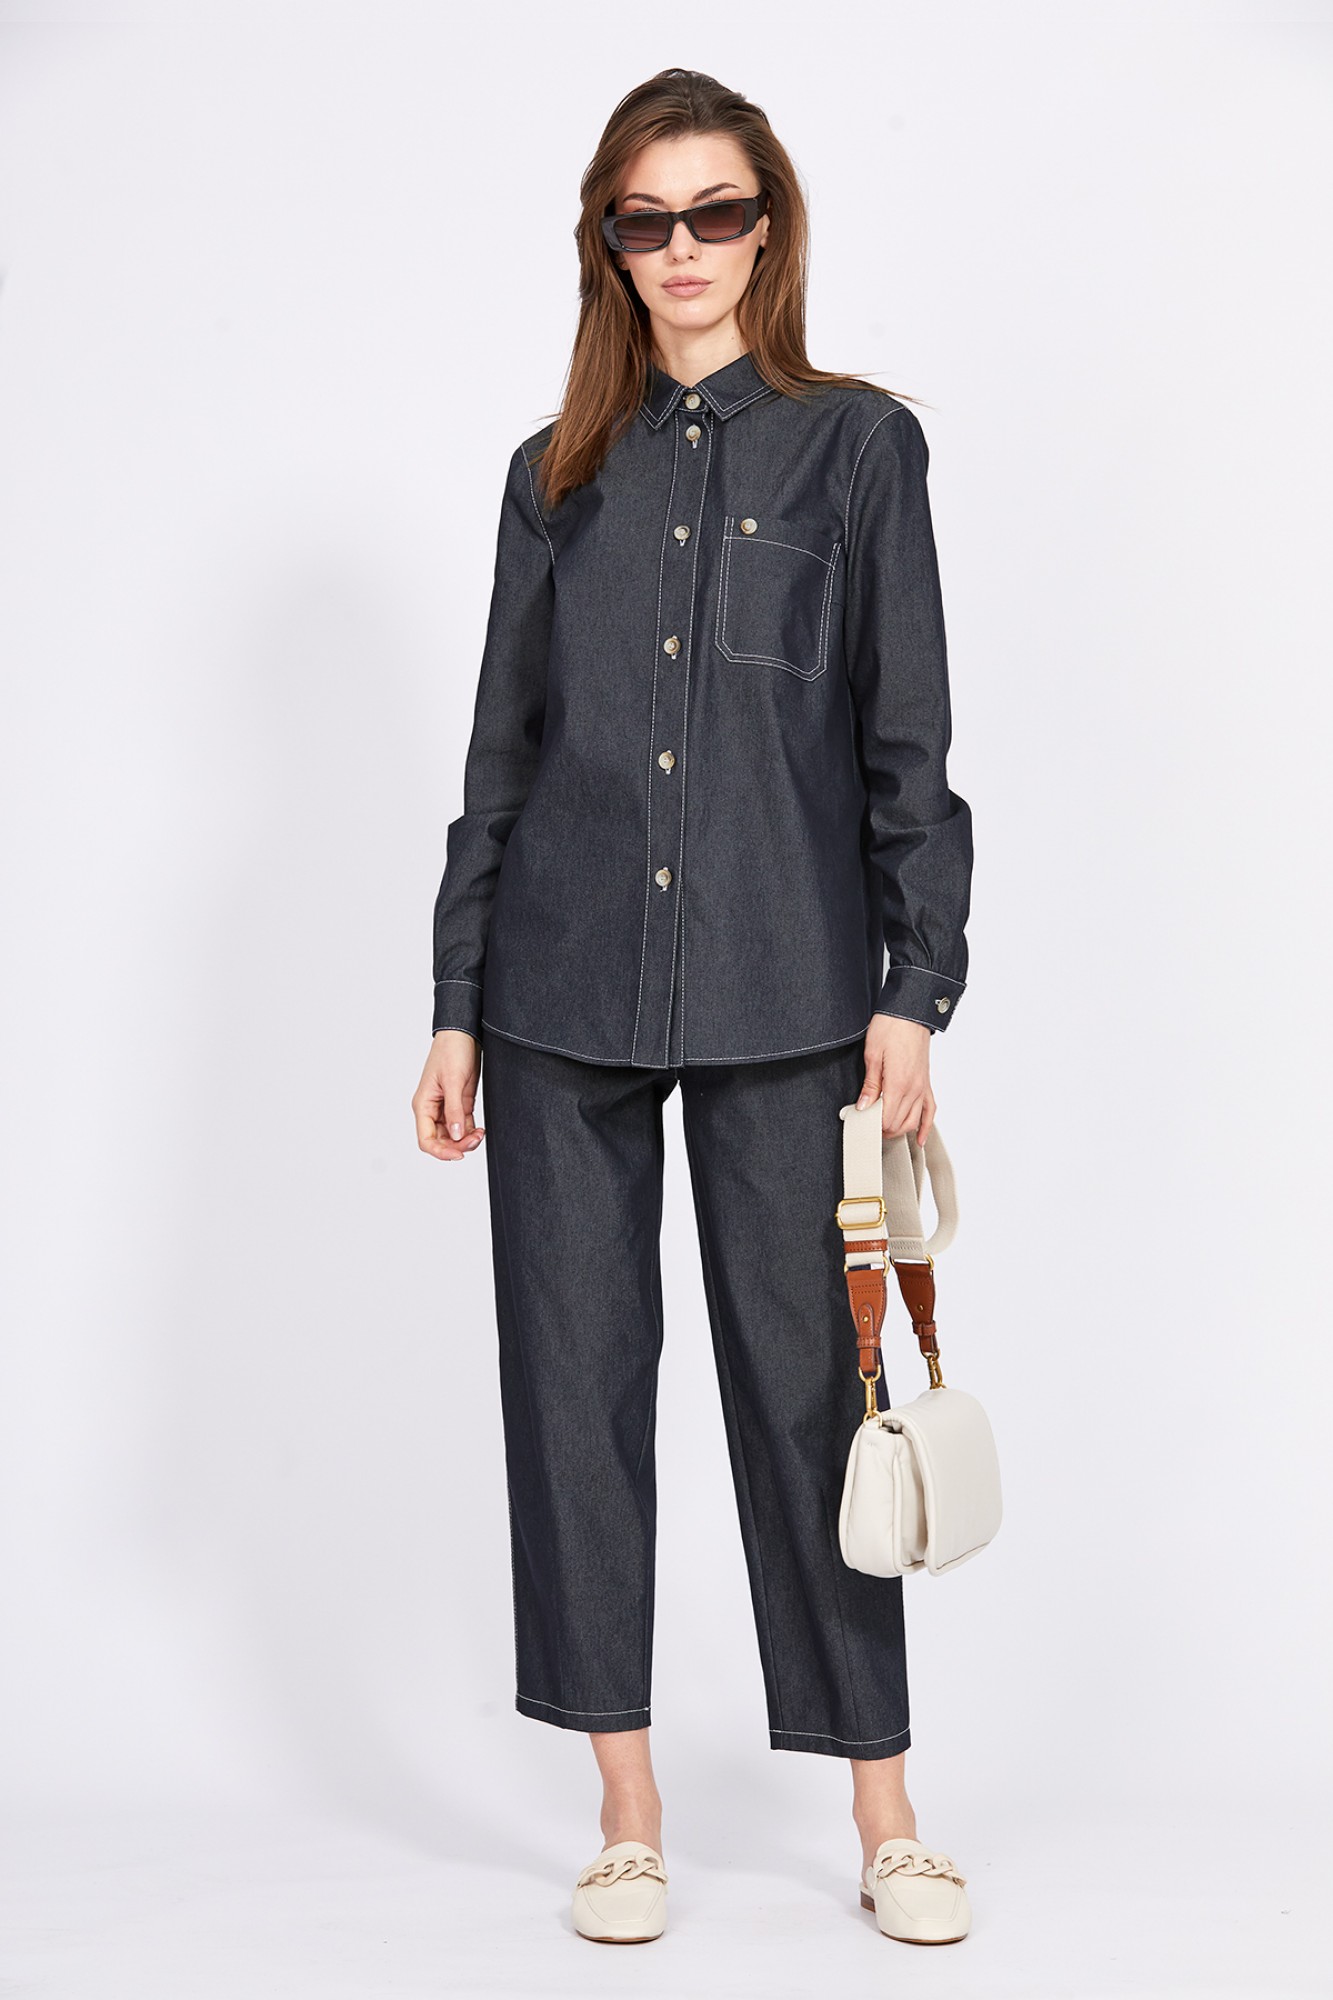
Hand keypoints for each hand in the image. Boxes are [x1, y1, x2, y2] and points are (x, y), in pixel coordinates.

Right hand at [412, 1030, 485, 1160]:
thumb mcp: (453, 1081)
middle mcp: (432, 1110)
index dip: (441, 1152)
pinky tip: (481, 1131)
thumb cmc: (451, 1051)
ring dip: (466, 1140)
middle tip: (475, 1141)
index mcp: (423, 1105)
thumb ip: (454, 1109)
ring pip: (453, 1136)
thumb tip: (456, 1135)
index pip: (426, 1140)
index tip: (459, 1154)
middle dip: (457, 1146)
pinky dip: (471, 1132)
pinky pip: (463, 1126)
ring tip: (480, 1135)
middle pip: (440, 1141)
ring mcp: (446, 1107)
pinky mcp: (460, 1103)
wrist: (463, 1034)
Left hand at [856, 1013, 935, 1146]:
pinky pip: (930, 1111)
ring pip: (914, 1121)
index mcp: (899, 1083)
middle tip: (866, 1124)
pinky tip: (919, 1139)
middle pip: (899, 1124)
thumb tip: (863, 1107)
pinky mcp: (926, 1083)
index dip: (871, 1124)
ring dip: (899, 1129)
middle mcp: (914, 1089)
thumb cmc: (890, 1027)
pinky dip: (925, 1127)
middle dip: (882, 1129)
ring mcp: (923, 1087)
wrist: (910, 1012)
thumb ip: (870, 1085)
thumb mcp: (872, 1054)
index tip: (858, 1121)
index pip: (886, 1119)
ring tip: (883, 1130)